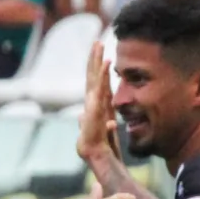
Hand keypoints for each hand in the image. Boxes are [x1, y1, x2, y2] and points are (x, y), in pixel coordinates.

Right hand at [77, 38, 120, 163]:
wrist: (98, 157)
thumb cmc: (102, 147)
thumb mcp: (105, 132)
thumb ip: (104, 123)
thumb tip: (101, 120)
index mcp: (96, 105)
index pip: (95, 82)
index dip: (96, 67)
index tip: (98, 51)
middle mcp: (92, 102)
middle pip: (93, 76)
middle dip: (94, 59)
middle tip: (97, 42)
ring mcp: (93, 106)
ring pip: (95, 79)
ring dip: (97, 61)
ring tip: (99, 45)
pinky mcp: (96, 110)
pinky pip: (100, 89)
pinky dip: (103, 75)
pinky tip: (107, 63)